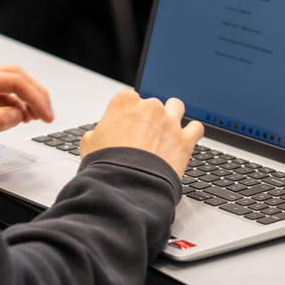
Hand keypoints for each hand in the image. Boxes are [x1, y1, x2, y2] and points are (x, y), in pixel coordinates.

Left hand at [0, 66, 53, 175]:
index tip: (46, 115)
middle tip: (47, 114)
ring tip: (34, 118)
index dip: (34, 97)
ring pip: (6, 84)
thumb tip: (18, 114)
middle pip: (12, 76)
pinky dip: (11, 105)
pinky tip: (17, 118)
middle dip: (33, 93)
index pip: (12, 80)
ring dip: (23, 99)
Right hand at [79, 89, 202, 178]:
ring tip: (165, 131)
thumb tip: (100, 135)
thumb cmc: (106, 164)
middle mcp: (149, 107)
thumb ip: (99, 131)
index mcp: (125, 102)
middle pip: (152, 104)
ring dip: (172, 116)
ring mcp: (169, 122)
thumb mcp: (89, 143)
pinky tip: (185, 140)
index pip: (128, 98)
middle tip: (142, 136)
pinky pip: (196, 128)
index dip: (127, 113)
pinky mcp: (185, 140)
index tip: (126, 124)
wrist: (125, 185)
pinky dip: (192, 133)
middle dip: (148, 117)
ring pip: (176, 107)